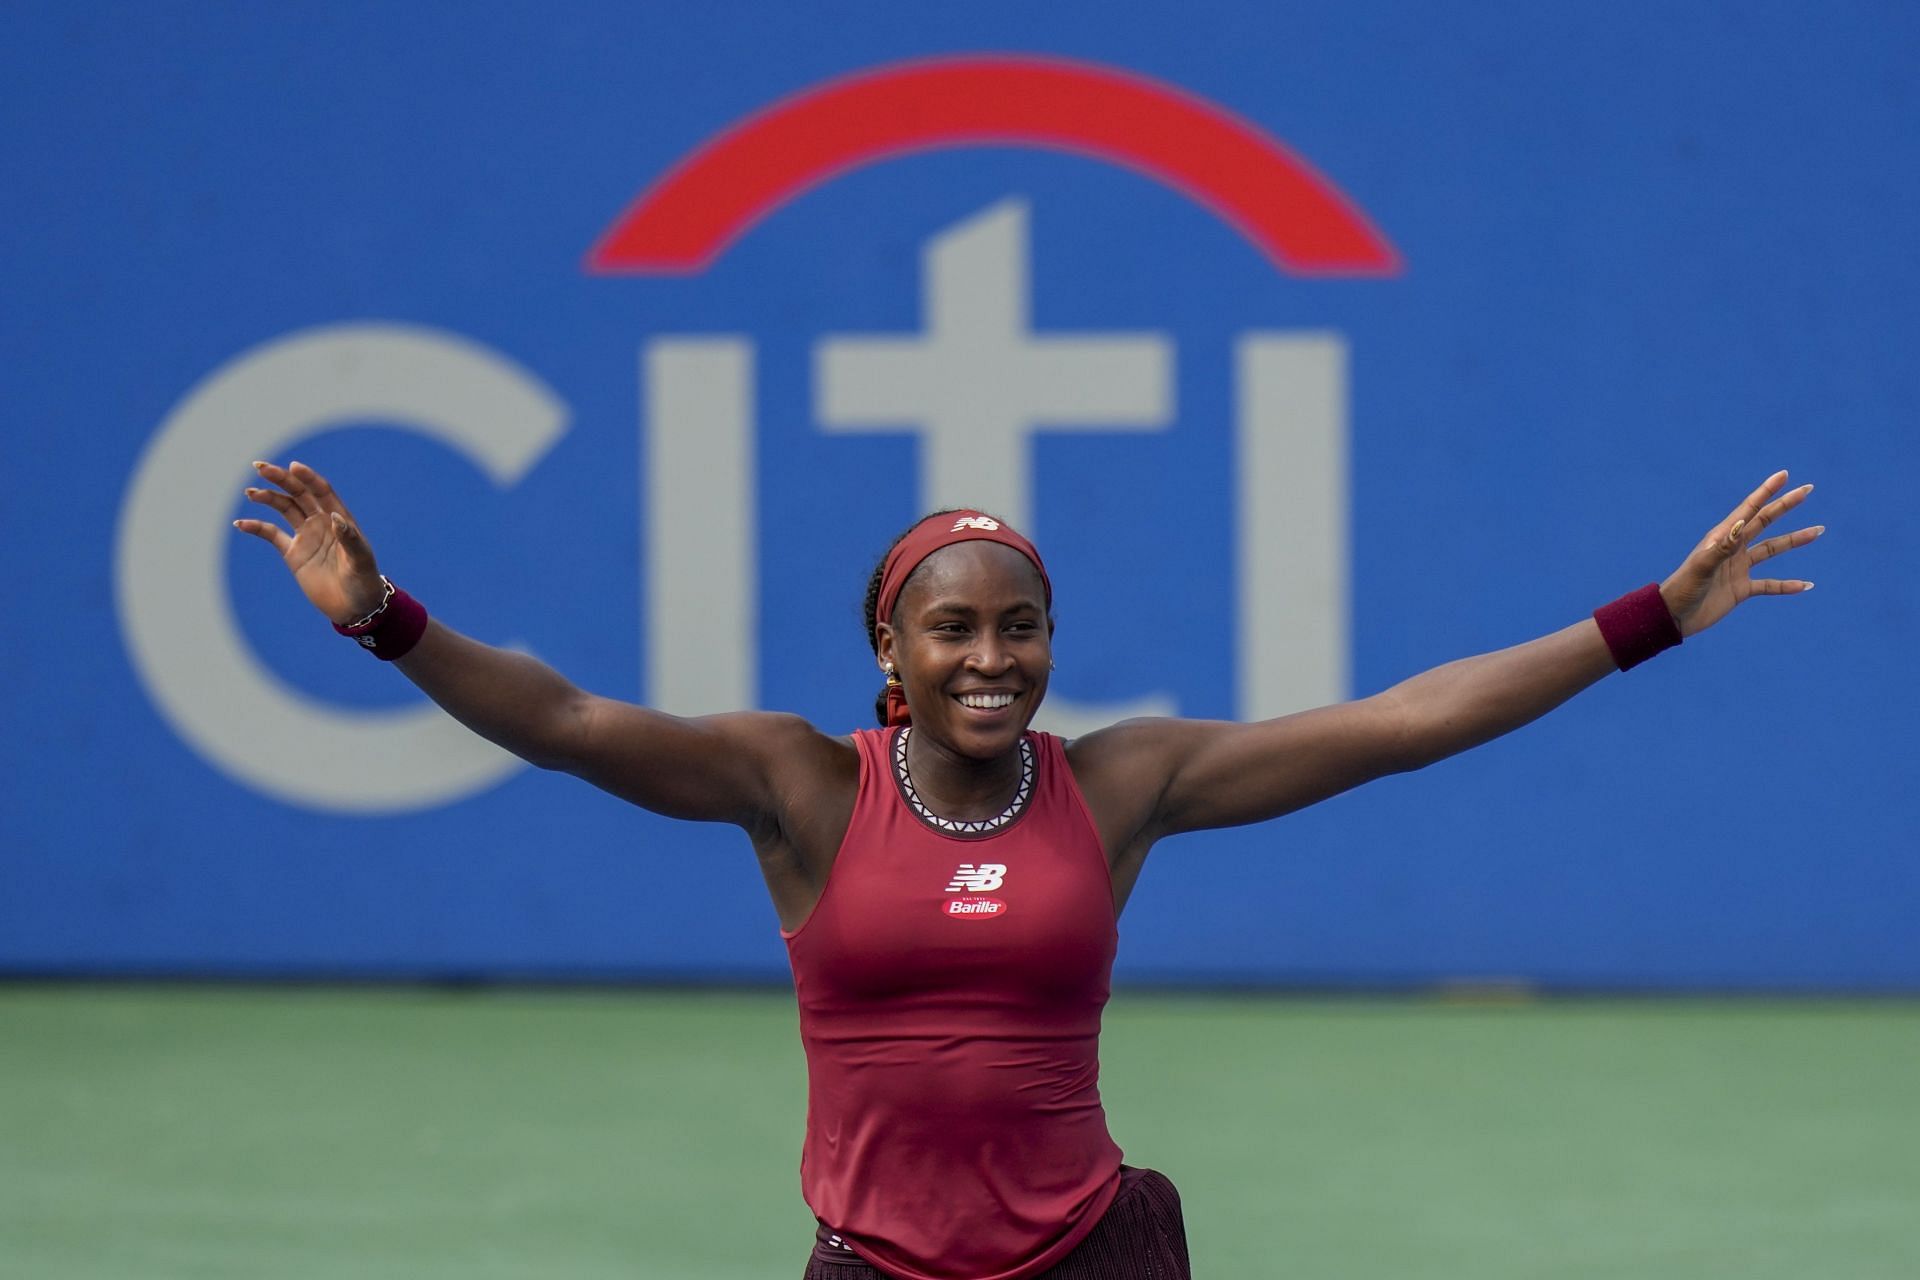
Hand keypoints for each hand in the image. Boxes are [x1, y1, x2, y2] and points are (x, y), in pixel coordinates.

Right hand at [232, 460, 387, 623]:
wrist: (355, 608)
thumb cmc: (364, 582)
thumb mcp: (360, 560)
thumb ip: (349, 538)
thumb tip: (336, 518)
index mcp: (340, 519)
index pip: (321, 491)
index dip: (308, 478)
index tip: (293, 467)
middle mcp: (321, 523)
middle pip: (298, 494)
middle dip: (280, 479)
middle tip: (260, 468)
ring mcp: (306, 536)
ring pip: (284, 509)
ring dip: (267, 498)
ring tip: (250, 493)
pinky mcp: (293, 553)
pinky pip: (271, 535)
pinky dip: (256, 527)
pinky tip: (241, 523)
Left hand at [1660, 471, 1821, 637]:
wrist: (1674, 616)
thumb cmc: (1682, 588)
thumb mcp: (1702, 566)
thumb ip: (1721, 547)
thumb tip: (1739, 526)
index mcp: (1722, 537)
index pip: (1749, 509)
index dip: (1766, 491)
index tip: (1784, 475)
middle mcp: (1732, 548)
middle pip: (1764, 522)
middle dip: (1785, 505)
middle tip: (1807, 489)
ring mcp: (1738, 568)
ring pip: (1772, 549)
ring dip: (1795, 540)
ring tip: (1818, 531)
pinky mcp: (1741, 589)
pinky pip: (1770, 584)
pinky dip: (1787, 585)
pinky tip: (1805, 585)